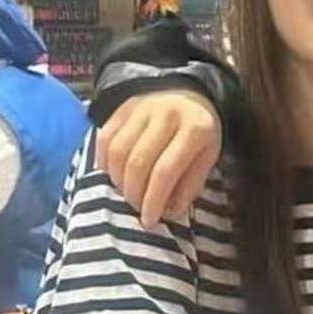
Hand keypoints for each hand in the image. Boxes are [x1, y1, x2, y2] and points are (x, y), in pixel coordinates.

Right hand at [95, 91, 222, 228]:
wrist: (187, 92)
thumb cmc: (199, 131)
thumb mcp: (208, 155)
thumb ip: (191, 182)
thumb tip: (170, 210)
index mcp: (195, 128)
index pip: (166, 170)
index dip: (153, 199)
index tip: (150, 221)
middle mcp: (167, 114)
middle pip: (138, 163)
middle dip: (134, 194)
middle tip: (137, 208)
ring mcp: (141, 108)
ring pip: (117, 152)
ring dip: (118, 181)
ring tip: (128, 193)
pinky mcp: (122, 108)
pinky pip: (103, 139)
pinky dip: (104, 162)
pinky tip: (114, 175)